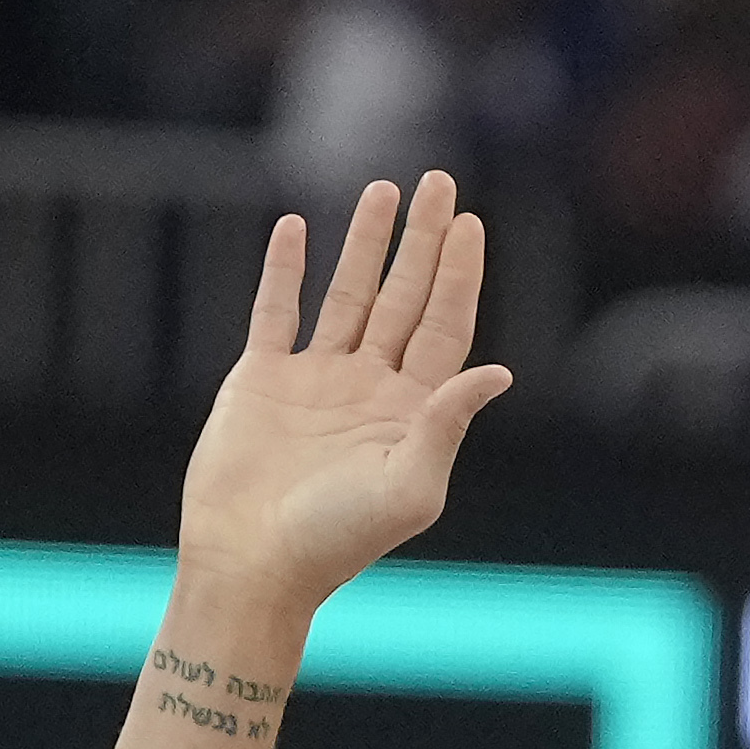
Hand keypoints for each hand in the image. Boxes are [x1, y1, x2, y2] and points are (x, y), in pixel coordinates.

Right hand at [178, 174, 516, 615]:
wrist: (251, 566)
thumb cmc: (336, 541)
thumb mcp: (409, 489)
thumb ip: (447, 424)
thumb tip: (497, 371)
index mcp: (410, 412)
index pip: (444, 326)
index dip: (457, 274)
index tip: (467, 223)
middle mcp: (368, 388)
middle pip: (405, 297)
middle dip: (422, 241)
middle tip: (438, 182)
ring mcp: (314, 382)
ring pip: (347, 295)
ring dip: (365, 244)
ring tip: (383, 190)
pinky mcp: (260, 382)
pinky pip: (275, 312)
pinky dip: (283, 270)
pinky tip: (294, 227)